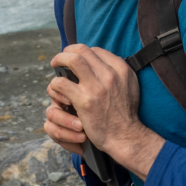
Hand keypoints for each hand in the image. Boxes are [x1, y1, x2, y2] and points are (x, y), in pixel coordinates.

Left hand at [46, 44, 164, 178]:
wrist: (125, 136)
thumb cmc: (126, 113)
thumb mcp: (130, 85)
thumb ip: (118, 72)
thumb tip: (103, 62)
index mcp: (120, 69)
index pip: (95, 50)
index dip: (82, 52)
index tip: (76, 58)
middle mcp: (109, 74)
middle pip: (82, 50)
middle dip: (67, 51)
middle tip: (60, 58)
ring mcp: (96, 87)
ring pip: (71, 60)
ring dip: (59, 60)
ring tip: (55, 65)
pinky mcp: (84, 101)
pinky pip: (62, 83)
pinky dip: (56, 84)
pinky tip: (58, 90)